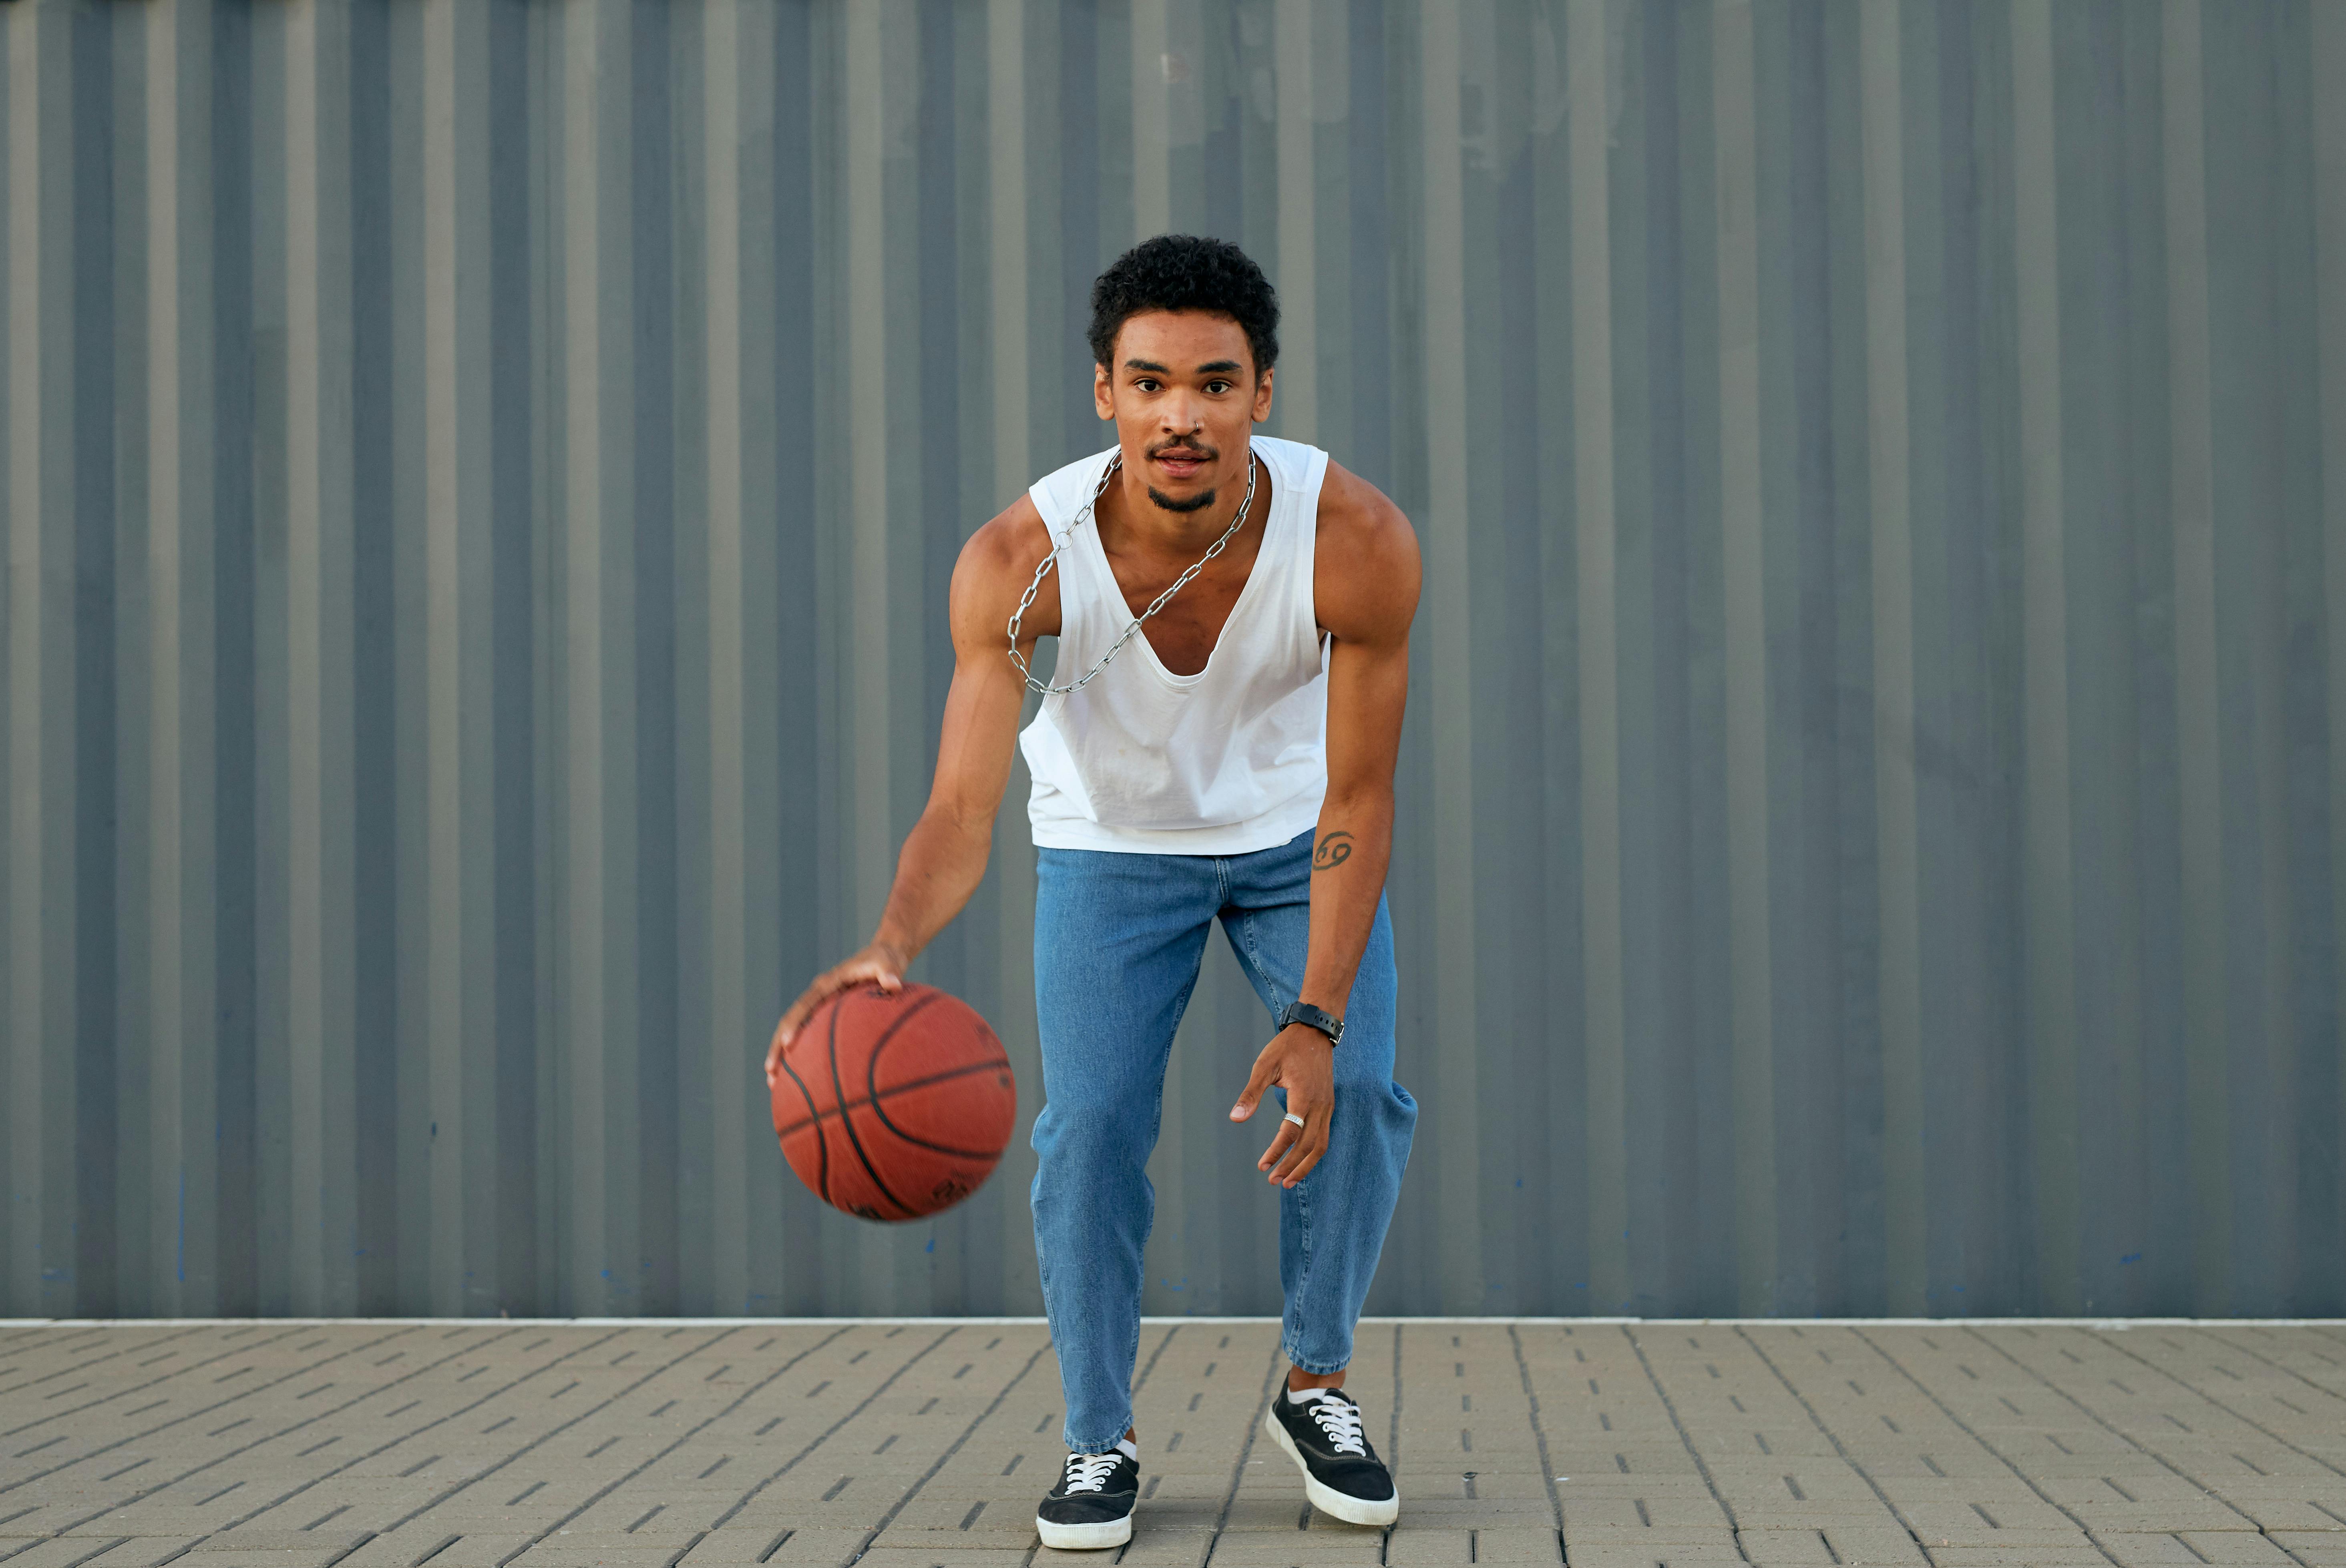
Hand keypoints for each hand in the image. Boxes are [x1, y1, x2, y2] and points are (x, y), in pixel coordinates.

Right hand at [765, 942, 908, 1090]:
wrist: (882, 957)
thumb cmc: (884, 961)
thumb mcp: (887, 962)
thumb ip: (889, 972)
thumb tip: (894, 985)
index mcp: (827, 984)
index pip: (805, 1005)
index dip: (794, 1023)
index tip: (788, 1043)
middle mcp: (817, 996)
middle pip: (790, 1021)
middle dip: (778, 1046)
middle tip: (770, 1071)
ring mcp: (819, 1006)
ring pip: (794, 1031)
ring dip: (782, 1055)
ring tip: (773, 1083)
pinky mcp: (825, 1015)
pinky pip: (809, 1036)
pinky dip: (801, 1055)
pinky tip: (800, 1081)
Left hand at [1229, 1024, 1335, 1187]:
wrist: (1315, 1033)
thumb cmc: (1286, 1048)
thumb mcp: (1264, 1066)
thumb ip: (1251, 1094)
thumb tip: (1235, 1118)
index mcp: (1304, 1096)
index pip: (1291, 1132)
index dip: (1277, 1151)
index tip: (1262, 1165)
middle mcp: (1320, 1106)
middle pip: (1308, 1146)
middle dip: (1291, 1167)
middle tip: (1273, 1181)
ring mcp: (1327, 1107)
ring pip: (1320, 1146)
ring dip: (1305, 1166)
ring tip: (1288, 1181)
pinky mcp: (1328, 1107)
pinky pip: (1323, 1137)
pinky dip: (1312, 1154)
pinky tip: (1300, 1162)